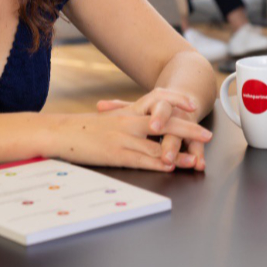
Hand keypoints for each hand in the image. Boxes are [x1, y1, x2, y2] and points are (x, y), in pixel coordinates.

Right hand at [53, 102, 211, 171]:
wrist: (59, 132)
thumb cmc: (85, 127)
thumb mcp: (110, 118)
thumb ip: (130, 118)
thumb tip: (146, 121)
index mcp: (129, 110)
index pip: (158, 99)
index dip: (178, 100)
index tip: (193, 104)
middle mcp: (129, 121)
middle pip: (165, 122)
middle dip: (189, 129)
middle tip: (207, 134)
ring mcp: (123, 138)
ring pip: (157, 144)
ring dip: (178, 152)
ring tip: (195, 159)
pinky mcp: (115, 154)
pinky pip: (141, 160)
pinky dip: (157, 164)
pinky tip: (170, 167)